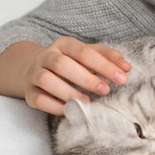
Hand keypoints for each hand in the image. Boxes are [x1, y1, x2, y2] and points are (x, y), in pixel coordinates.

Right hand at [0, 37, 130, 115]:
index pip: (84, 52)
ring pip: (46, 80)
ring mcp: (35, 73)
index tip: (122, 78)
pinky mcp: (29, 92)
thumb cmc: (69, 62)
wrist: (32, 68)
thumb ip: (107, 57)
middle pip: (62, 64)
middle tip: (105, 90)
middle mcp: (47, 56)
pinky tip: (70, 110)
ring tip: (87, 102)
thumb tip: (126, 67)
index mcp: (64, 44)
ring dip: (68, 92)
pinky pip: (38, 99)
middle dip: (86, 78)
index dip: (104, 65)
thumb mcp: (87, 54)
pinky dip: (54, 106)